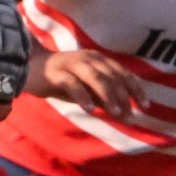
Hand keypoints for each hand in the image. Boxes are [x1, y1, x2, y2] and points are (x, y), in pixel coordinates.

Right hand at [30, 49, 145, 120]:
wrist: (29, 70)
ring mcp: (72, 64)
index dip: (136, 88)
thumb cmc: (62, 80)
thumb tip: (125, 112)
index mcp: (99, 60)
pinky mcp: (57, 72)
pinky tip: (89, 110)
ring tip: (115, 113)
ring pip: (95, 78)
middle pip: (112, 76)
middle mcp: (88, 58)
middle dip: (123, 97)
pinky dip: (82, 96)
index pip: (123, 73)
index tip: (146, 106)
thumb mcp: (87, 89)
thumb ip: (103, 97)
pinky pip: (72, 84)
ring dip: (107, 96)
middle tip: (129, 116)